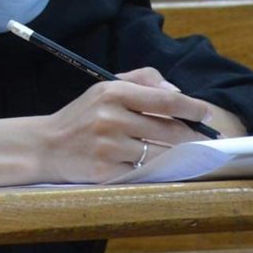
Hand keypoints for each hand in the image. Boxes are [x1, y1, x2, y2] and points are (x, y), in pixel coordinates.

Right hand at [35, 67, 216, 183]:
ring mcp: (108, 146)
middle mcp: (111, 118)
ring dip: (175, 155)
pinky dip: (153, 169)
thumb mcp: (106, 87)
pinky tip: (157, 165)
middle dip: (192, 136)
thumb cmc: (83, 116)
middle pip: (168, 130)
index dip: (192, 108)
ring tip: (184, 153)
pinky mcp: (106, 171)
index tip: (207, 114)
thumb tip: (177, 93)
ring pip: (159, 153)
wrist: (46, 146)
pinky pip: (143, 171)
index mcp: (113, 92)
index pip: (164, 100)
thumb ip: (143, 80)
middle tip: (205, 140)